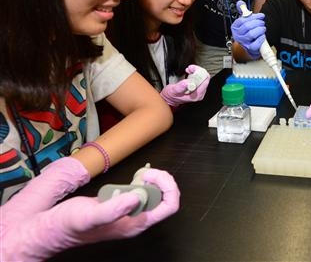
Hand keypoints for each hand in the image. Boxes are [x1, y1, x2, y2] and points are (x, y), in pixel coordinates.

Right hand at [0, 167, 179, 260]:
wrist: (51, 228)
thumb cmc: (69, 225)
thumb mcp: (89, 216)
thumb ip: (113, 209)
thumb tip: (136, 197)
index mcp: (135, 224)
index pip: (169, 206)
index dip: (166, 187)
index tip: (149, 176)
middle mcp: (136, 219)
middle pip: (165, 198)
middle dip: (161, 181)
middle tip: (145, 172)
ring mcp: (130, 213)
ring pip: (156, 194)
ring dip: (153, 180)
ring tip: (140, 174)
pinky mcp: (122, 205)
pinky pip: (143, 192)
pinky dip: (143, 181)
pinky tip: (134, 177)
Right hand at [160, 65, 209, 106]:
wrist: (170, 99)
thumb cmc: (171, 96)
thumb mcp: (174, 90)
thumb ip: (181, 87)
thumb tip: (188, 83)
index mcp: (196, 95)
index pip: (205, 81)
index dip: (199, 72)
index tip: (192, 69)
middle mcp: (200, 94)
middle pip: (205, 78)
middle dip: (197, 71)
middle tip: (190, 68)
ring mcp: (199, 91)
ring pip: (203, 77)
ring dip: (196, 72)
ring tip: (189, 70)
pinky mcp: (198, 88)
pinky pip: (200, 78)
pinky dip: (195, 74)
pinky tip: (190, 72)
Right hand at [231, 1, 265, 58]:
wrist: (249, 46)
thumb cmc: (247, 32)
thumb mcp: (244, 21)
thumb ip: (242, 11)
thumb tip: (240, 2)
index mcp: (235, 27)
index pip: (243, 20)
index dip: (254, 17)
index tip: (261, 16)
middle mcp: (238, 35)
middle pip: (247, 26)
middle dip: (257, 23)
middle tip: (262, 22)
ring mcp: (243, 42)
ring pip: (251, 34)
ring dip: (260, 30)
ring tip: (263, 28)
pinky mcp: (250, 48)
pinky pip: (256, 44)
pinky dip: (261, 39)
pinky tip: (262, 36)